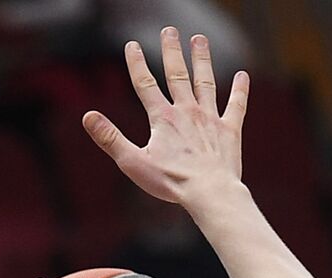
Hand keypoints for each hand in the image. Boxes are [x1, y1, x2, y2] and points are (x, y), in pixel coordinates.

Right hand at [82, 27, 248, 207]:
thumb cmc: (171, 182)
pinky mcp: (230, 131)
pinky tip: (243, 75)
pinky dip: (240, 90)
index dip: (137, 63)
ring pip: (205, 82)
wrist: (210, 192)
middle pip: (177, 74)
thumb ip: (110, 138)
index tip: (132, 45)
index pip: (145, 84)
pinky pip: (236, 105)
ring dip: (202, 60)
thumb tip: (88, 116)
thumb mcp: (133, 162)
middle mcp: (187, 111)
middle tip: (169, 31)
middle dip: (171, 51)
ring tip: (199, 40)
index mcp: (163, 118)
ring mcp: (210, 119)